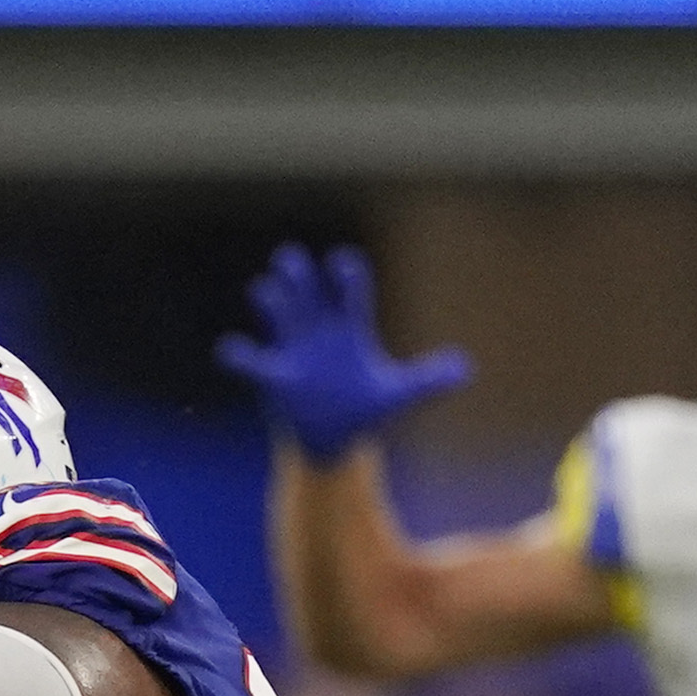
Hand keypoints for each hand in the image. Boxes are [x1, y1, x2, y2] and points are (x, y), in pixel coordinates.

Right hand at [216, 244, 473, 459]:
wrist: (334, 436)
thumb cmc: (365, 408)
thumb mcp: (398, 395)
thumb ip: (427, 380)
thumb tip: (465, 369)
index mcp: (351, 329)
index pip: (349, 292)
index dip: (345, 275)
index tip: (341, 263)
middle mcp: (320, 331)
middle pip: (307, 291)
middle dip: (298, 273)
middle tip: (289, 259)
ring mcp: (294, 350)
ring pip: (277, 313)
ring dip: (269, 300)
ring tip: (265, 292)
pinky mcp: (273, 375)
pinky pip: (250, 360)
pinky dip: (237, 355)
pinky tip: (232, 350)